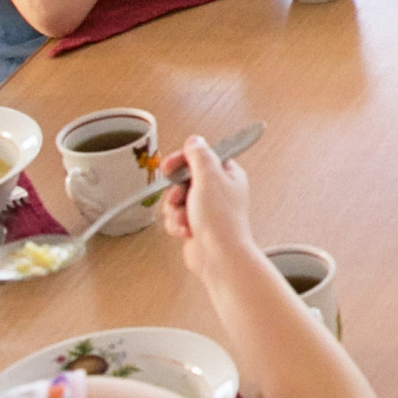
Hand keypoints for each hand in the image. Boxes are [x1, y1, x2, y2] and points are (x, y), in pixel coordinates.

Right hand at [159, 133, 256, 276]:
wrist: (219, 257)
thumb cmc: (219, 218)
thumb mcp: (208, 176)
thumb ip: (199, 155)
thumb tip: (195, 140)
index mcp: (227, 174)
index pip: (201, 156)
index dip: (183, 159)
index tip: (170, 166)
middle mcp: (219, 190)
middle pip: (184, 178)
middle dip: (176, 190)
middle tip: (178, 197)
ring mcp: (206, 209)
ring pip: (176, 199)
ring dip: (175, 210)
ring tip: (186, 219)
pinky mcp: (195, 226)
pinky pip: (175, 218)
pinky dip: (177, 224)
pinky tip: (186, 232)